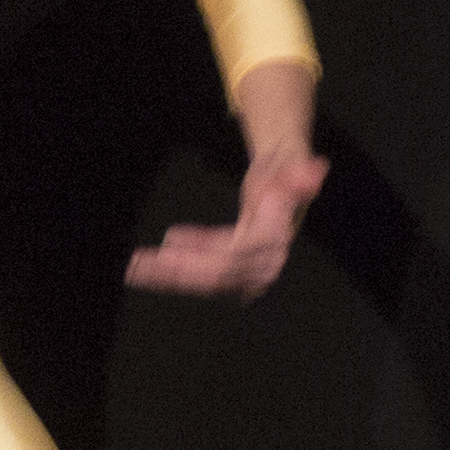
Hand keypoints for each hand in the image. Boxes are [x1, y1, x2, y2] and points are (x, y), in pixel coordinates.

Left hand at [127, 145, 325, 298]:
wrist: (284, 186)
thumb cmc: (284, 175)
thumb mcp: (289, 170)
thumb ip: (299, 175)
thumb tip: (316, 170)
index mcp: (272, 243)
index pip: (235, 253)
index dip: (200, 249)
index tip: (168, 239)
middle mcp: (262, 265)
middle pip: (216, 273)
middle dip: (175, 270)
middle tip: (137, 262)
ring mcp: (247, 274)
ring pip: (203, 280)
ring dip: (166, 276)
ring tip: (132, 268)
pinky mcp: (231, 273)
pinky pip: (200, 276)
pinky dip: (173, 272)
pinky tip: (149, 264)